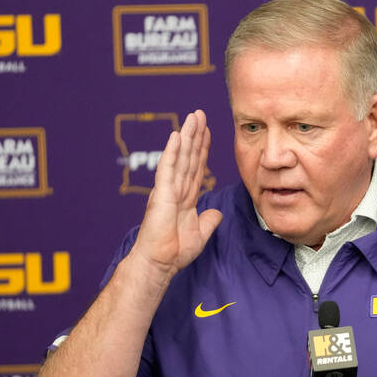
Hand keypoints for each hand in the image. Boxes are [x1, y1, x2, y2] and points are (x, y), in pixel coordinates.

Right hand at [129, 110, 222, 282]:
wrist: (160, 263)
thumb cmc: (174, 252)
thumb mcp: (200, 233)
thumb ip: (209, 220)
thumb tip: (216, 212)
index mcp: (185, 197)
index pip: (196, 167)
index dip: (202, 149)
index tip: (208, 132)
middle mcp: (176, 189)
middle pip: (189, 157)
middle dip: (195, 135)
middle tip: (200, 114)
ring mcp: (167, 190)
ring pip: (180, 157)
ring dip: (187, 136)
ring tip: (193, 117)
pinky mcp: (161, 194)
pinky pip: (168, 168)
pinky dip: (173, 151)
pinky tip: (177, 135)